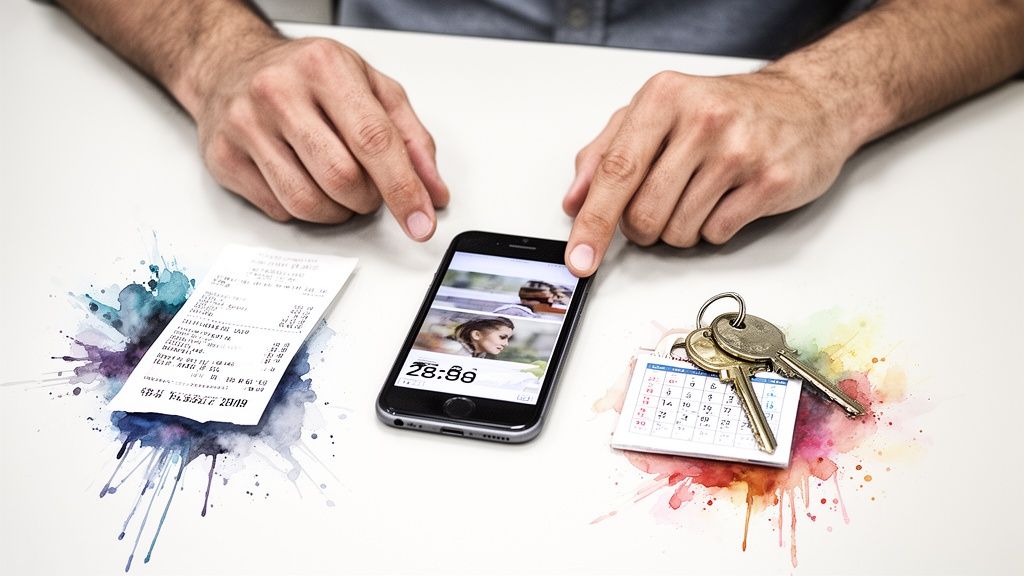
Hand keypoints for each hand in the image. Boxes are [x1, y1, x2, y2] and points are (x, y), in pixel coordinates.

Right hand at [191, 36, 447, 238]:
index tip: (421, 222)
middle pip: (341, 178)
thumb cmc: (308, 76)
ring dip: (337, 211)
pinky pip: (279, 210)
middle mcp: (279, 92)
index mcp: (324, 67)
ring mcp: (245, 125)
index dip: (403, 189)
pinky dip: (303, 210)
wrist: (230, 64)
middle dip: (367, 199)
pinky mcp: (224, 157)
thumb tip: (433, 193)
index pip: (373, 140)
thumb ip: (410, 138)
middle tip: (368, 188)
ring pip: (307, 203)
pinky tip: (303, 180)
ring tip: (338, 186)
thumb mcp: (371, 87)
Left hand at [562, 70, 856, 275]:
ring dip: (679, 228)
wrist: (810, 102)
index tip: (580, 259)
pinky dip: (713, 229)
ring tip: (700, 194)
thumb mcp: (657, 113)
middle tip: (658, 207)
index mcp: (664, 98)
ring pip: (678, 232)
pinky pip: (716, 234)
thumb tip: (575, 202)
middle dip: (642, 228)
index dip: (592, 223)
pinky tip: (727, 199)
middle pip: (644, 213)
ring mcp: (740, 151)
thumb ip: (606, 152)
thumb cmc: (727, 110)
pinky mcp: (771, 181)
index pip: (615, 172)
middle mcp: (702, 120)